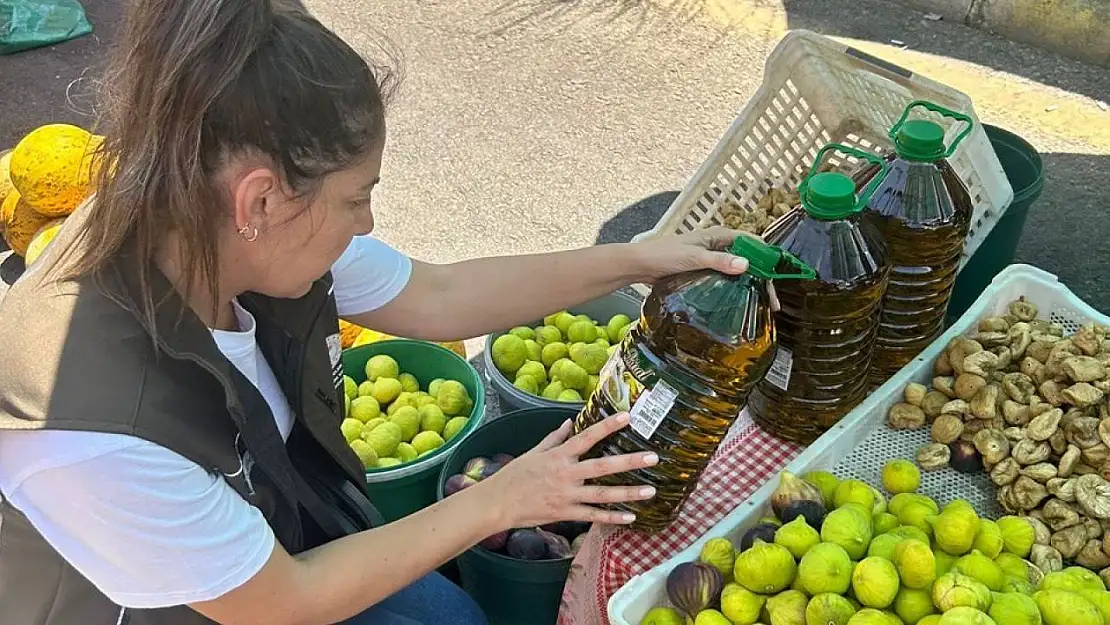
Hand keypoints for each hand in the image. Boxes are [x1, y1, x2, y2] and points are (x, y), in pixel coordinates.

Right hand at [482, 413, 658, 528]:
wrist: (497, 503)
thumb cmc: (514, 476)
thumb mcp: (533, 452)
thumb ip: (555, 438)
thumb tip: (570, 422)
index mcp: (559, 455)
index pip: (588, 437)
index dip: (608, 426)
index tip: (627, 417)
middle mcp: (566, 474)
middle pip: (603, 466)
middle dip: (629, 461)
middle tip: (653, 457)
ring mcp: (567, 495)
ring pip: (602, 494)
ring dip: (628, 493)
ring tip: (650, 490)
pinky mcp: (565, 513)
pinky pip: (593, 516)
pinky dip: (611, 517)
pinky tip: (630, 517)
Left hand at [634, 227, 779, 308]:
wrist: (639, 264)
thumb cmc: (664, 255)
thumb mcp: (694, 258)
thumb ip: (719, 262)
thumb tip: (746, 265)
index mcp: (719, 235)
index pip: (753, 243)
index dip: (766, 260)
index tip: (775, 279)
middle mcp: (718, 245)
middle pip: (748, 260)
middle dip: (761, 279)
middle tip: (771, 301)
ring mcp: (710, 258)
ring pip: (737, 271)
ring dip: (749, 285)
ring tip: (761, 305)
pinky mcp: (702, 271)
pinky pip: (724, 279)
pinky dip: (734, 289)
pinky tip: (739, 304)